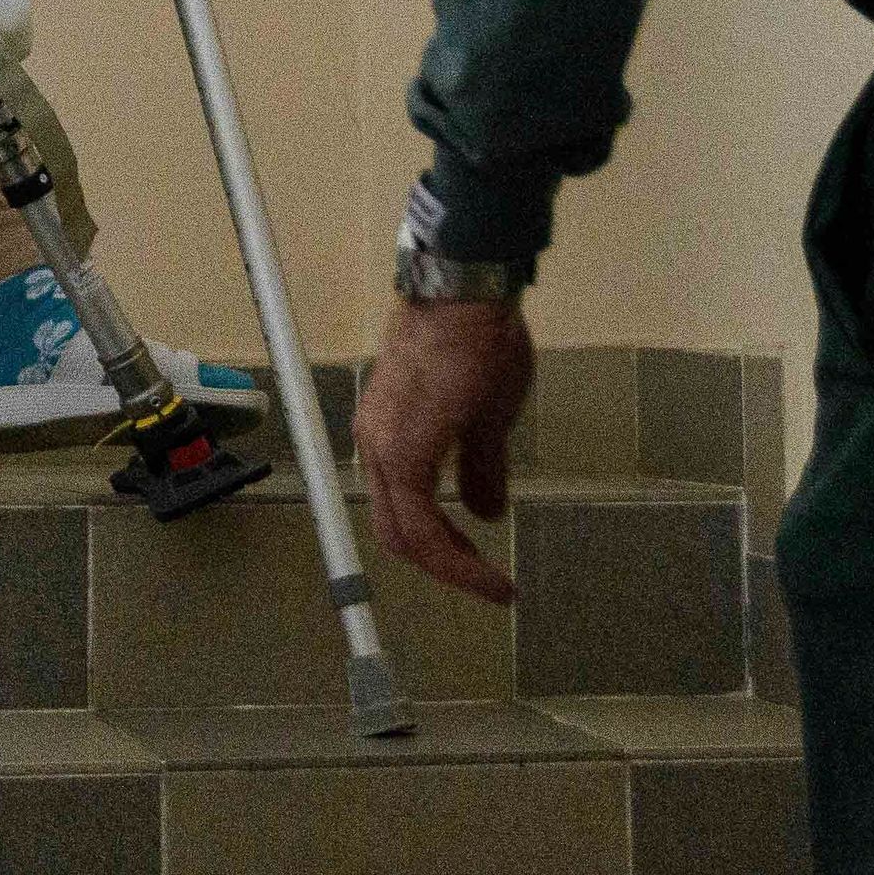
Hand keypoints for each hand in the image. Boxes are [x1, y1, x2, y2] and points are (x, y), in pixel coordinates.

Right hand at [355, 295, 532, 604]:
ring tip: (468, 543)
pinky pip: (390, 473)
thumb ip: (485, 471)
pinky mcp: (379, 408)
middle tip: (485, 575)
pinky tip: (447, 494)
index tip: (500, 590)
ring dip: (425, 531)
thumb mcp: (495, 418)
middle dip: (440, 560)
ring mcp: (373, 426)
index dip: (461, 573)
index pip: (424, 538)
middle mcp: (375, 446)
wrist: (454, 284)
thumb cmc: (481, 350)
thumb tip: (486, 515)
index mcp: (402, 457)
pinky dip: (416, 499)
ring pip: (389, 503)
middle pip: (396, 530)